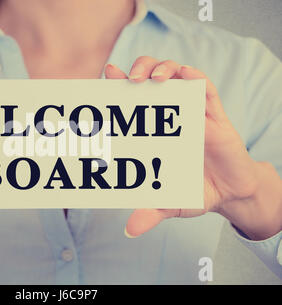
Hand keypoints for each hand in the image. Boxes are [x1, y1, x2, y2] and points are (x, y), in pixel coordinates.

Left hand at [105, 57, 281, 240]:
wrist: (230, 193)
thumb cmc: (195, 192)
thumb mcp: (170, 203)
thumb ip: (151, 212)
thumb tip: (130, 230)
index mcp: (155, 131)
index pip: (134, 99)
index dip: (119, 84)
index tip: (107, 75)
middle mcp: (171, 115)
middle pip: (152, 77)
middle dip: (140, 69)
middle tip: (130, 79)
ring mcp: (193, 112)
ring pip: (178, 75)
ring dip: (165, 68)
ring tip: (155, 78)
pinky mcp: (216, 116)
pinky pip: (206, 90)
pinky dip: (196, 79)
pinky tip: (187, 76)